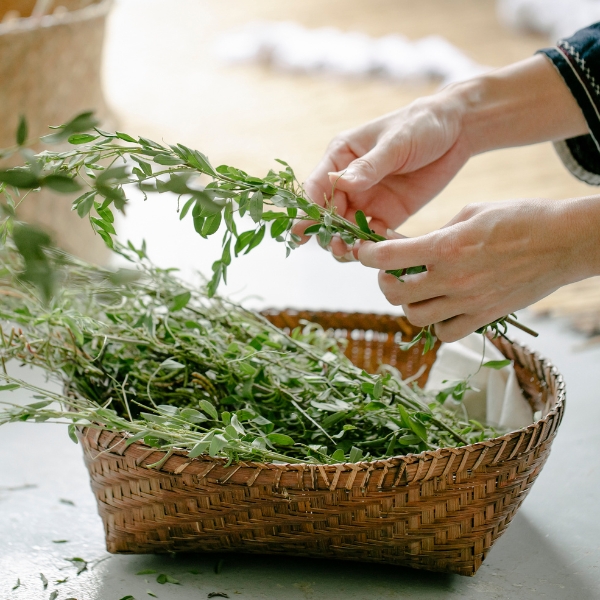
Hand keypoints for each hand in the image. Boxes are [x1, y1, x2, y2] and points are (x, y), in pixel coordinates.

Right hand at [293, 91, 470, 258]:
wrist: (457, 131)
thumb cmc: (421, 124)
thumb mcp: (395, 142)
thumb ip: (369, 166)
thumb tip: (340, 183)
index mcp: (342, 157)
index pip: (317, 186)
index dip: (308, 210)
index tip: (303, 231)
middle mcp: (349, 182)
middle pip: (329, 214)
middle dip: (328, 233)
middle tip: (337, 246)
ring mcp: (367, 200)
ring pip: (346, 229)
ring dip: (346, 244)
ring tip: (352, 253)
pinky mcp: (388, 214)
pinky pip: (373, 236)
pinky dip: (372, 246)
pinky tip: (378, 253)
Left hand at [357, 198, 599, 340]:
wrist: (564, 241)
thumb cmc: (519, 218)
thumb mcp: (470, 212)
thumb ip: (436, 232)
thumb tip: (409, 246)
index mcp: (445, 246)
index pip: (388, 257)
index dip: (367, 254)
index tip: (365, 252)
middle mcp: (452, 279)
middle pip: (394, 293)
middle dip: (385, 280)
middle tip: (392, 271)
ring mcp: (468, 302)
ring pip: (415, 317)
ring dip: (408, 303)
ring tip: (417, 289)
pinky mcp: (484, 316)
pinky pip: (445, 334)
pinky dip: (436, 324)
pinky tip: (442, 307)